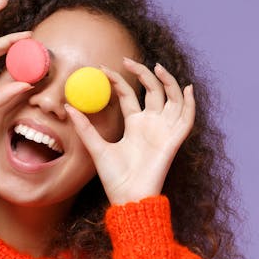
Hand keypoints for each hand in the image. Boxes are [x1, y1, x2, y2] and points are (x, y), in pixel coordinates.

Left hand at [66, 58, 193, 204]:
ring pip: (172, 99)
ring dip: (169, 82)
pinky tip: (187, 89)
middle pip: (153, 91)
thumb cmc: (114, 178)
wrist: (129, 198)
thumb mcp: (96, 148)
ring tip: (158, 67)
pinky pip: (186, 119)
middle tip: (129, 60)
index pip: (129, 95)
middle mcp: (151, 125)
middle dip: (144, 73)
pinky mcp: (173, 141)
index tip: (103, 68)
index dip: (119, 80)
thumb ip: (85, 128)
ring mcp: (163, 131)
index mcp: (134, 125)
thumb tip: (68, 106)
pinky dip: (189, 104)